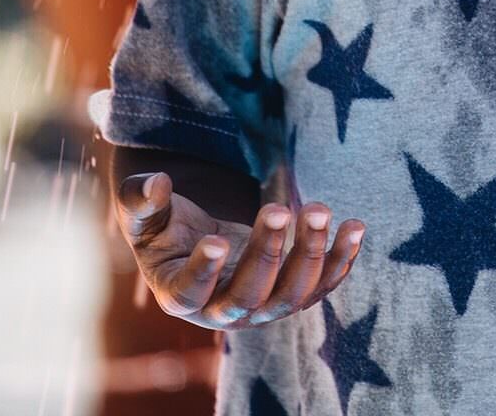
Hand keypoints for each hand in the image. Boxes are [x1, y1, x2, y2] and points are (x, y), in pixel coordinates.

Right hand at [113, 170, 366, 328]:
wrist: (198, 242)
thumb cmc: (166, 228)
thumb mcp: (145, 215)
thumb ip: (141, 199)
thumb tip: (155, 183)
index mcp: (179, 294)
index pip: (191, 293)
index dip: (204, 271)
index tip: (215, 239)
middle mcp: (223, 312)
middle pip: (249, 295)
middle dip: (267, 252)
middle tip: (279, 208)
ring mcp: (263, 309)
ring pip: (292, 295)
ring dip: (311, 253)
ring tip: (320, 208)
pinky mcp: (293, 295)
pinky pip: (322, 286)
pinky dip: (341, 259)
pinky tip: (355, 226)